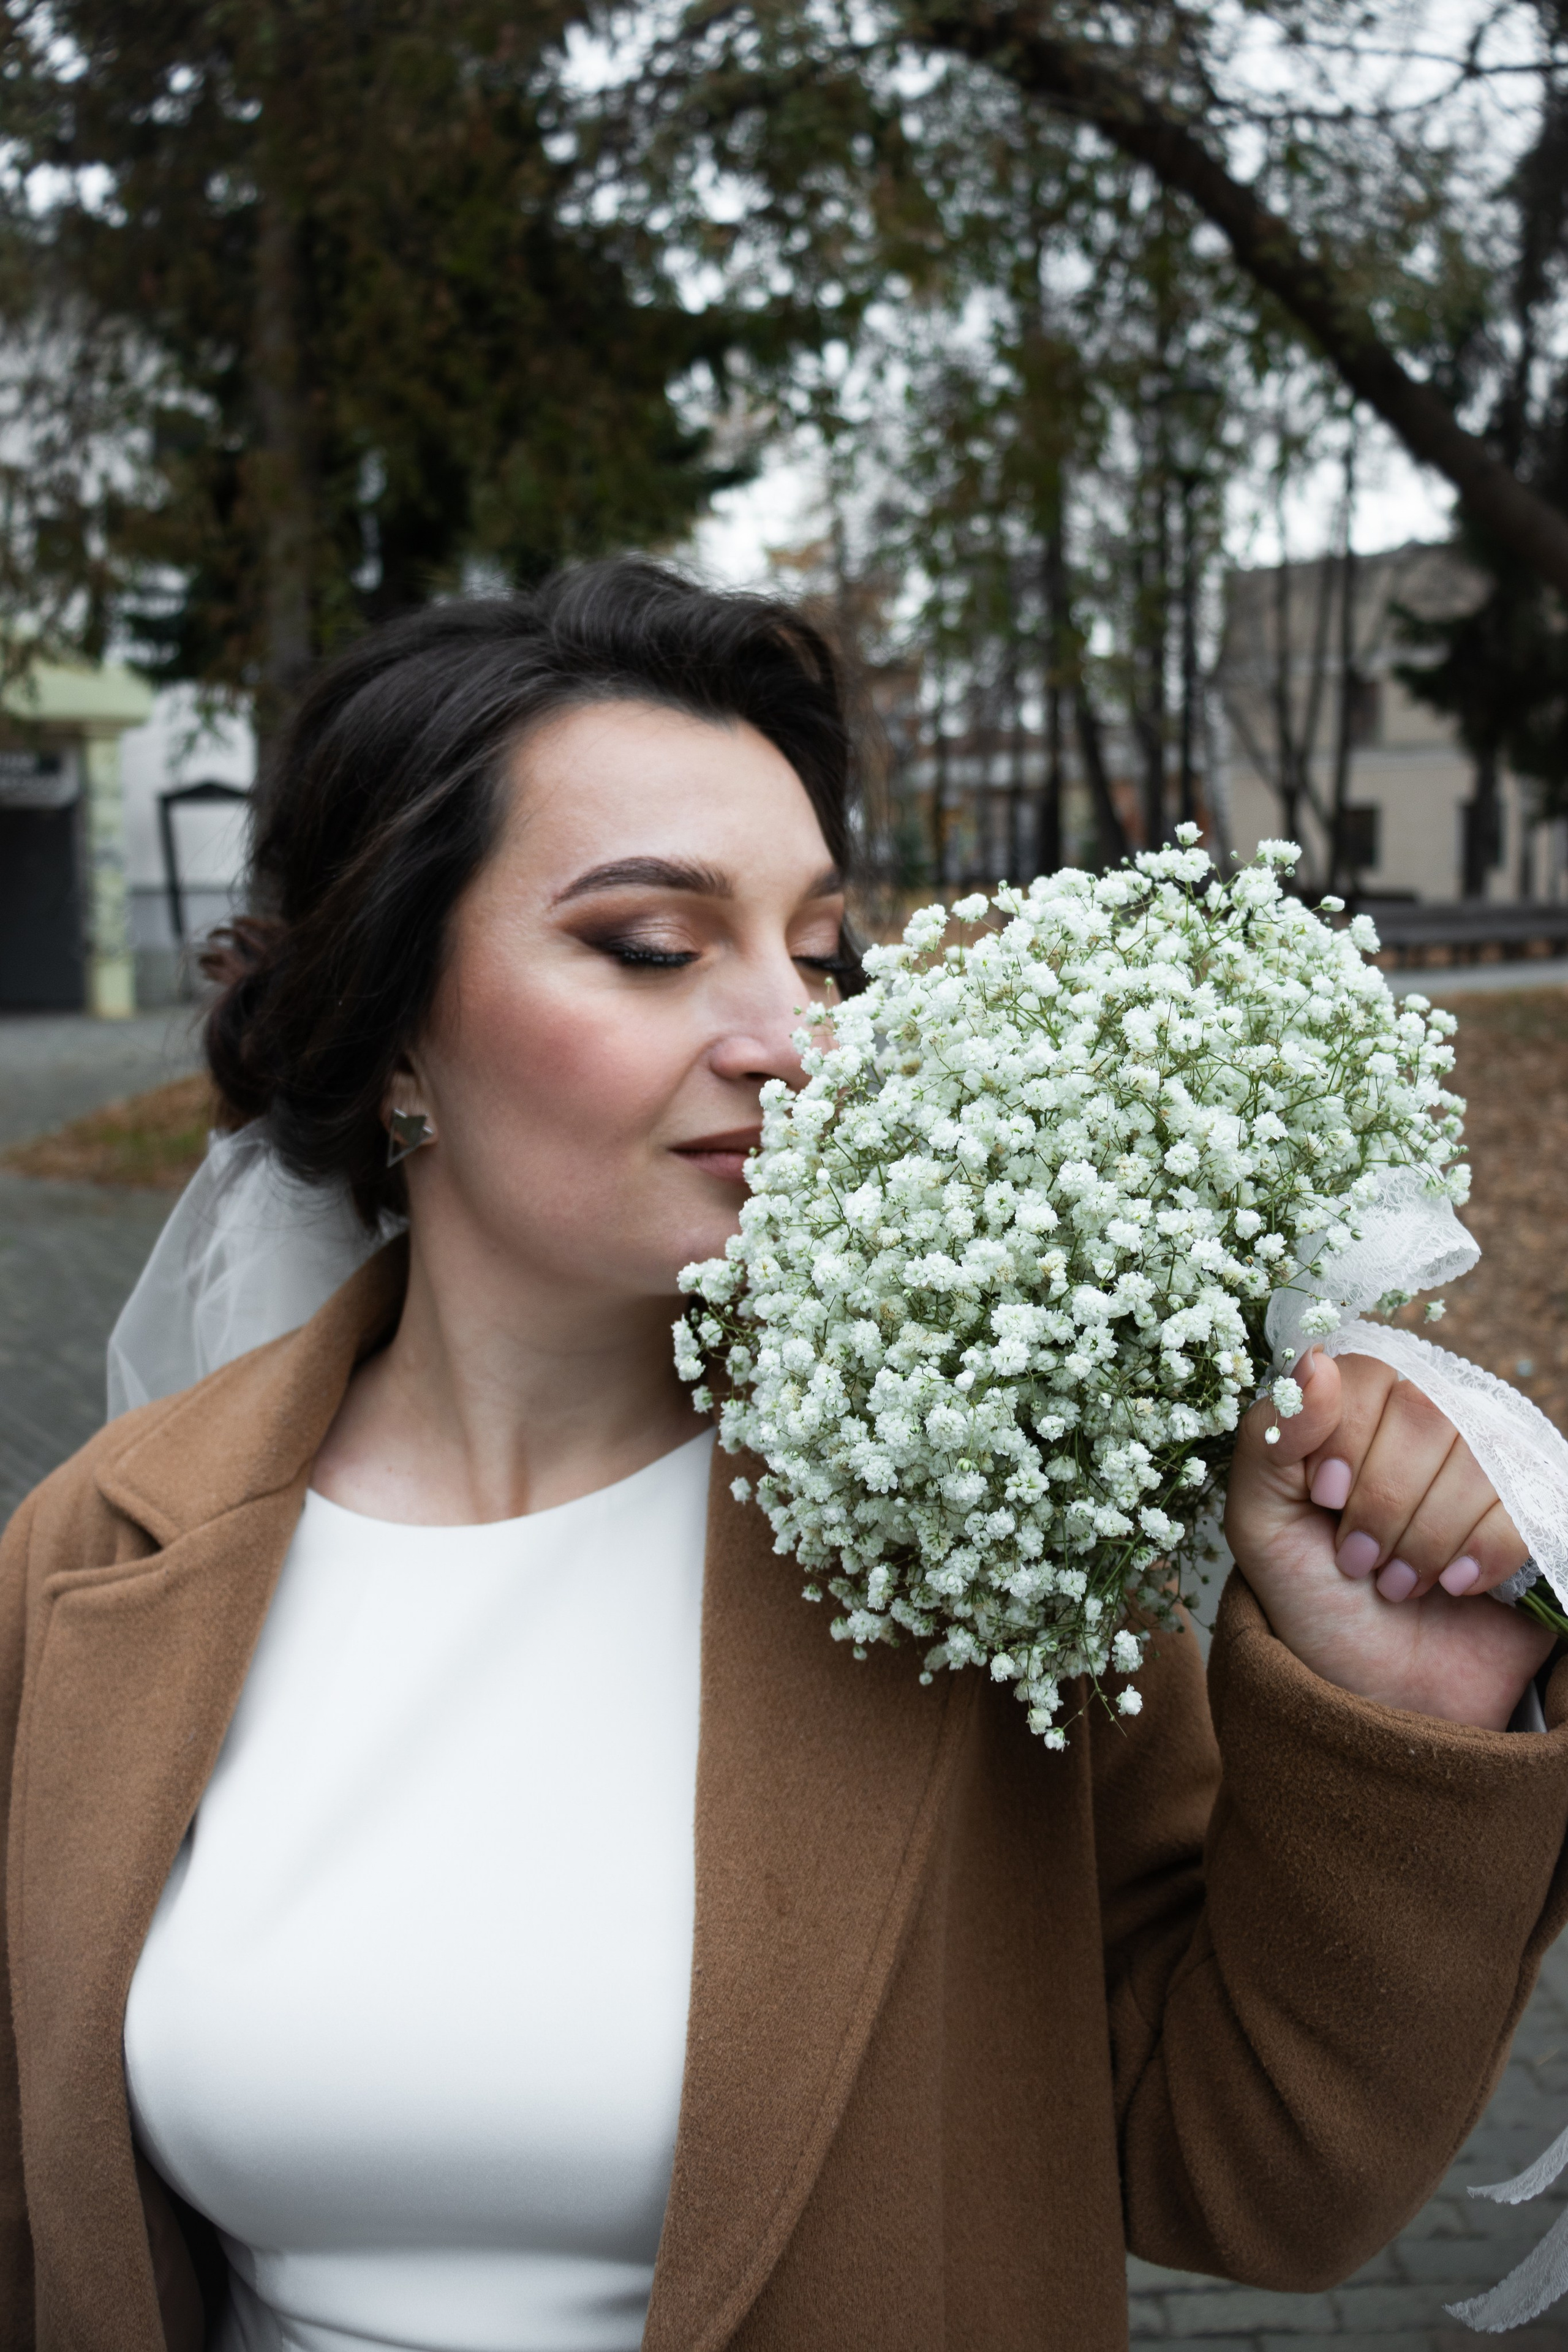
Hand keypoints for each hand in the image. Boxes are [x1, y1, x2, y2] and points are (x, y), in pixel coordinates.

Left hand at [1223, 1350, 1554, 1730]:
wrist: (1380, 1691)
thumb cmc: (1315, 1601)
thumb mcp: (1260, 1525)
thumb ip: (1270, 1438)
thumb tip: (1314, 1360)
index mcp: (1358, 1410)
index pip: (1367, 1375)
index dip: (1346, 1439)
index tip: (1325, 1500)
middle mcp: (1429, 1422)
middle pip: (1426, 1413)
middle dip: (1382, 1503)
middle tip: (1358, 1561)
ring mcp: (1488, 1464)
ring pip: (1476, 1460)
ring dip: (1425, 1539)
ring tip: (1398, 1583)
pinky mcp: (1533, 1511)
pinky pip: (1522, 1507)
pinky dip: (1479, 1556)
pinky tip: (1455, 1587)